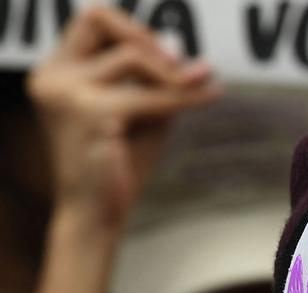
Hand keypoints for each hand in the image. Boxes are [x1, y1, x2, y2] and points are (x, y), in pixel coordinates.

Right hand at [27, 6, 218, 229]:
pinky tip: (211, 96)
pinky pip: (152, 95)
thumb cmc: (117, 165)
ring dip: (173, 74)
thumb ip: (155, 81)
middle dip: (147, 38)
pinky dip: (186, 95)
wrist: (96, 214)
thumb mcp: (138, 112)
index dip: (132, 28)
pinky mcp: (92, 113)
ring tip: (203, 87)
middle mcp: (52, 76)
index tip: (168, 53)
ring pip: (133, 58)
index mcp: (54, 72)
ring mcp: (67, 92)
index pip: (91, 20)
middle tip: (184, 63)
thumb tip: (183, 50)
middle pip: (99, 19)